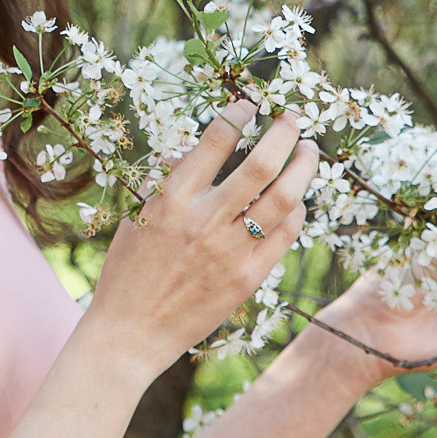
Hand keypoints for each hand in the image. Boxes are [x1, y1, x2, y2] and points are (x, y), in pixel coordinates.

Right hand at [87, 100, 321, 375]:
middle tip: (294, 118)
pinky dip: (297, 212)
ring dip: (303, 168)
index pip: (214, 141)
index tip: (251, 103)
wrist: (130, 334)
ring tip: (310, 151)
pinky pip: (285, 236)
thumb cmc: (126, 272)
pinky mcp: (247, 278)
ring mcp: (229, 251)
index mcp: (170, 200)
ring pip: (283, 199)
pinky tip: (298, 200)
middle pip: (261, 165)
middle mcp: (204, 221)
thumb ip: (168, 184)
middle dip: (284, 134)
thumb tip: (195, 150)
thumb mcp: (136, 217)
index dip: (238, 114)